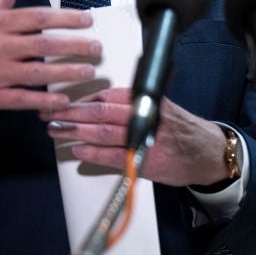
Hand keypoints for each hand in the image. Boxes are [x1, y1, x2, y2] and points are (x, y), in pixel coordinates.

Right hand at [0, 0, 99, 137]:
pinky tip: (64, 101)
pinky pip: (23, 99)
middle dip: (75, 46)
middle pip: (44, 44)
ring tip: (89, 72)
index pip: (37, 17)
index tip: (87, 20)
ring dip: (67, 73)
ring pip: (38, 73)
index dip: (65, 18)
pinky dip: (45, 101)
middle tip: (97, 47)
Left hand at [41, 88, 230, 186]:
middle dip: (71, 112)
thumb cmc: (181, 130)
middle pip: (100, 110)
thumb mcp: (161, 107)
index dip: (83, 97)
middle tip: (49, 112)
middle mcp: (146, 115)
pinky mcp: (144, 160)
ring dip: (74, 131)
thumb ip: (134, 104)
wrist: (206, 153)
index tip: (65, 99)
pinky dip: (91, 152)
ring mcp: (145, 138)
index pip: (108, 94)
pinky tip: (77, 149)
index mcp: (148, 99)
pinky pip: (110, 155)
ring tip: (56, 129)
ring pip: (101, 131)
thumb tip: (97, 104)